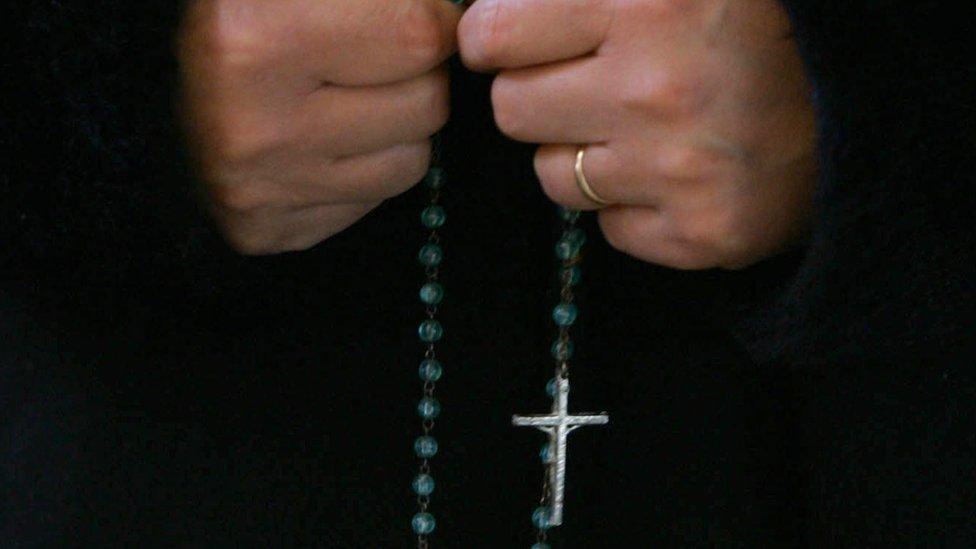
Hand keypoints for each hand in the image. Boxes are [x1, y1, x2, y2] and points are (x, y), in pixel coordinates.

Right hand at [178, 0, 461, 253]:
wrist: (143, 91)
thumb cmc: (243, 21)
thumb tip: (468, 17)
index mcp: (257, 37)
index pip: (421, 35)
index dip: (432, 21)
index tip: (410, 16)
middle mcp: (256, 124)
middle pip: (426, 104)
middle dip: (416, 76)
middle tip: (370, 61)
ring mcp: (261, 189)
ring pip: (411, 163)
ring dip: (397, 128)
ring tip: (344, 100)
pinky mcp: (268, 231)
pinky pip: (371, 204)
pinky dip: (361, 171)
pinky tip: (320, 142)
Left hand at [459, 0, 816, 268]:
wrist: (866, 89)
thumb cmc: (757, 18)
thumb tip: (484, 18)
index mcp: (643, 2)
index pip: (490, 38)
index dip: (500, 38)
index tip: (520, 40)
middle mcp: (655, 90)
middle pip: (511, 112)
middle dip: (539, 95)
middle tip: (592, 80)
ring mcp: (679, 171)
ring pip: (554, 177)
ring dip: (582, 153)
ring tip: (642, 126)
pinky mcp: (701, 233)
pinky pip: (609, 228)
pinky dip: (631, 204)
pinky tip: (674, 170)